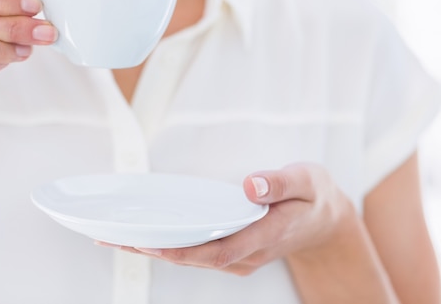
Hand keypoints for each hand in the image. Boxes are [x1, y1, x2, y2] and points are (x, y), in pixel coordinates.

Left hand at [99, 163, 349, 275]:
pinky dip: (172, 248)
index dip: (185, 250)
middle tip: (116, 238)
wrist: (325, 224)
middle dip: (155, 250)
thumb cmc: (314, 198)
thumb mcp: (306, 180)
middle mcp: (250, 253)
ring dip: (158, 251)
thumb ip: (280, 183)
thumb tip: (250, 186)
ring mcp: (242, 257)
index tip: (153, 244)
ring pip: (195, 259)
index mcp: (267, 234)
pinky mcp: (236, 254)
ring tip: (120, 240)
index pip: (221, 249)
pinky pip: (200, 254)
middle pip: (197, 258)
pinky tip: (150, 239)